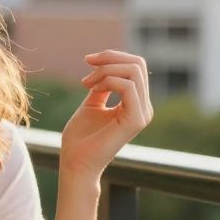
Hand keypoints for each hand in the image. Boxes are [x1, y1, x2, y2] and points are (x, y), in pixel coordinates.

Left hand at [59, 50, 153, 180]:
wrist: (75, 164)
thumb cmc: (80, 138)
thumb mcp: (91, 103)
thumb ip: (102, 86)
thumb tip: (105, 66)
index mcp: (135, 103)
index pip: (135, 67)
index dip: (112, 56)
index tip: (88, 60)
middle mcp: (144, 108)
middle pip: (137, 64)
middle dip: (109, 58)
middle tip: (87, 67)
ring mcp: (142, 114)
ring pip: (134, 71)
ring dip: (105, 70)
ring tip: (87, 83)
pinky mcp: (135, 120)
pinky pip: (128, 86)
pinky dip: (108, 81)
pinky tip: (93, 91)